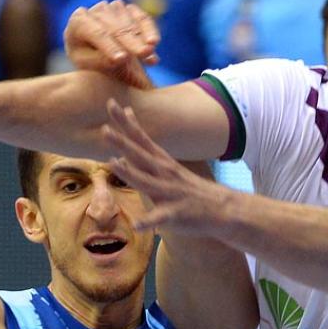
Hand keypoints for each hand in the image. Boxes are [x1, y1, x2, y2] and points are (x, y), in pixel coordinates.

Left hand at [64, 0, 159, 89]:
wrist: (96, 53)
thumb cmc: (88, 60)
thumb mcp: (88, 64)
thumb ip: (101, 61)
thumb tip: (121, 58)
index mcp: (78, 22)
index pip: (96, 33)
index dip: (109, 46)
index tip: (122, 59)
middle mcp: (96, 11)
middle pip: (115, 27)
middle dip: (131, 41)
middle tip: (145, 53)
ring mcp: (114, 8)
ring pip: (131, 22)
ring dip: (142, 39)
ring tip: (150, 55)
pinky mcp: (130, 10)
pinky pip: (142, 18)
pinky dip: (150, 31)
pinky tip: (154, 44)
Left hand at [101, 99, 226, 235]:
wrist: (223, 208)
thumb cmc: (190, 188)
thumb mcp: (167, 167)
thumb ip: (145, 156)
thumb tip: (124, 147)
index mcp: (161, 162)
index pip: (140, 138)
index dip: (125, 122)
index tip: (112, 104)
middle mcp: (164, 173)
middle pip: (140, 155)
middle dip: (122, 142)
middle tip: (104, 129)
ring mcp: (169, 192)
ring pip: (146, 181)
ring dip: (129, 172)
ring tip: (113, 163)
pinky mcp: (175, 213)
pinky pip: (159, 218)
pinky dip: (148, 221)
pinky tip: (137, 224)